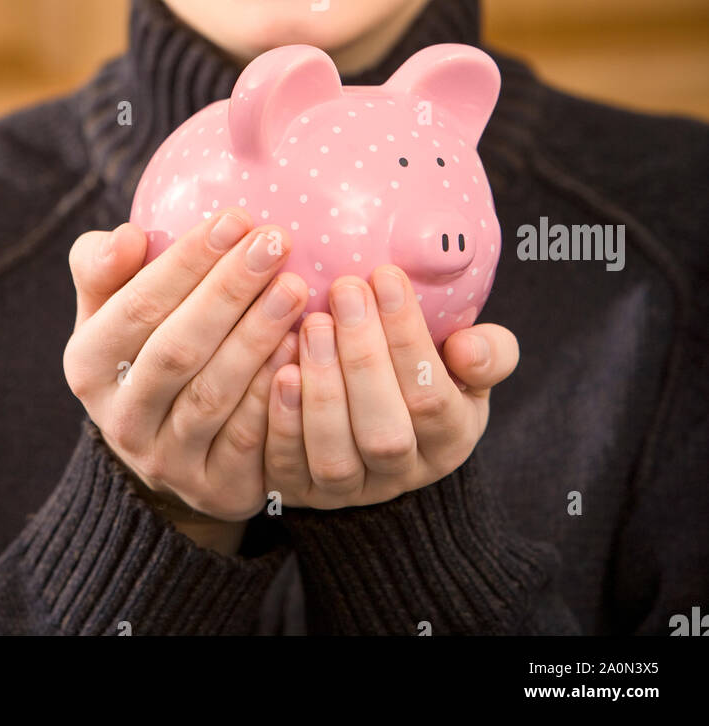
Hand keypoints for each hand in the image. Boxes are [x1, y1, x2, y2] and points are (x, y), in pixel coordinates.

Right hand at [63, 209, 307, 521]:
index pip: (137, 306)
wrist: (170, 442)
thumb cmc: (147, 344)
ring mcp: (166, 462)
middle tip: (276, 241)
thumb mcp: (113, 304)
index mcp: (87, 364)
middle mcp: (120, 420)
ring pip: (213, 395)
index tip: (236, 218)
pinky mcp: (216, 490)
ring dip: (257, 337)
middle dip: (229, 291)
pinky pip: (248, 442)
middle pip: (177, 350)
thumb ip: (105, 264)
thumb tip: (127, 236)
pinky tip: (302, 348)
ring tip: (296, 286)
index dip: (187, 261)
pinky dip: (274, 394)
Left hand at [264, 264, 518, 509]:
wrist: (378, 429)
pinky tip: (278, 367)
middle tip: (345, 290)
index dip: (409, 338)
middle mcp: (401, 475)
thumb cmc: (426, 377)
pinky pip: (287, 468)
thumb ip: (489, 353)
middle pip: (385, 433)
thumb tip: (468, 347)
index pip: (433, 396)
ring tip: (312, 324)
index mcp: (450, 439)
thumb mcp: (467, 366)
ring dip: (322, 390)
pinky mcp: (301, 492)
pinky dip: (281, 420)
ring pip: (335, 457)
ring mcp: (349, 491)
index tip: (386, 275)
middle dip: (363, 359)